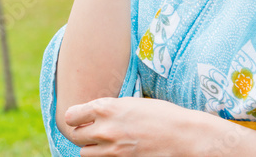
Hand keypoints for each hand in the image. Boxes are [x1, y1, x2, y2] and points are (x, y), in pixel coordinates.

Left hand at [64, 97, 197, 155]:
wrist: (185, 136)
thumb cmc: (162, 115)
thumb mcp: (131, 103)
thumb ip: (109, 109)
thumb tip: (93, 115)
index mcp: (105, 108)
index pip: (71, 116)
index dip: (77, 117)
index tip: (82, 118)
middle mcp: (105, 130)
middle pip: (76, 137)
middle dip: (83, 134)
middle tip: (95, 131)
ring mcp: (113, 151)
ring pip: (85, 153)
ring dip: (93, 148)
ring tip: (108, 143)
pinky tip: (118, 151)